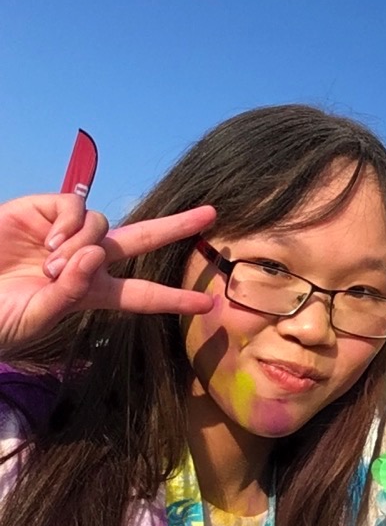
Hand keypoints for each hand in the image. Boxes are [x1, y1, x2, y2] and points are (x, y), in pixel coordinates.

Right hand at [0, 193, 216, 347]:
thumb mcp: (34, 318)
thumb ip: (68, 293)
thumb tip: (98, 256)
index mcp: (90, 292)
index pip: (141, 295)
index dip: (173, 298)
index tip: (209, 303)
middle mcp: (88, 259)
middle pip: (143, 239)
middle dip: (177, 226)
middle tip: (211, 215)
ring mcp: (69, 233)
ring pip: (106, 225)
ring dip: (84, 245)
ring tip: (51, 264)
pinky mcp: (46, 209)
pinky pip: (78, 206)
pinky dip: (71, 222)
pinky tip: (49, 239)